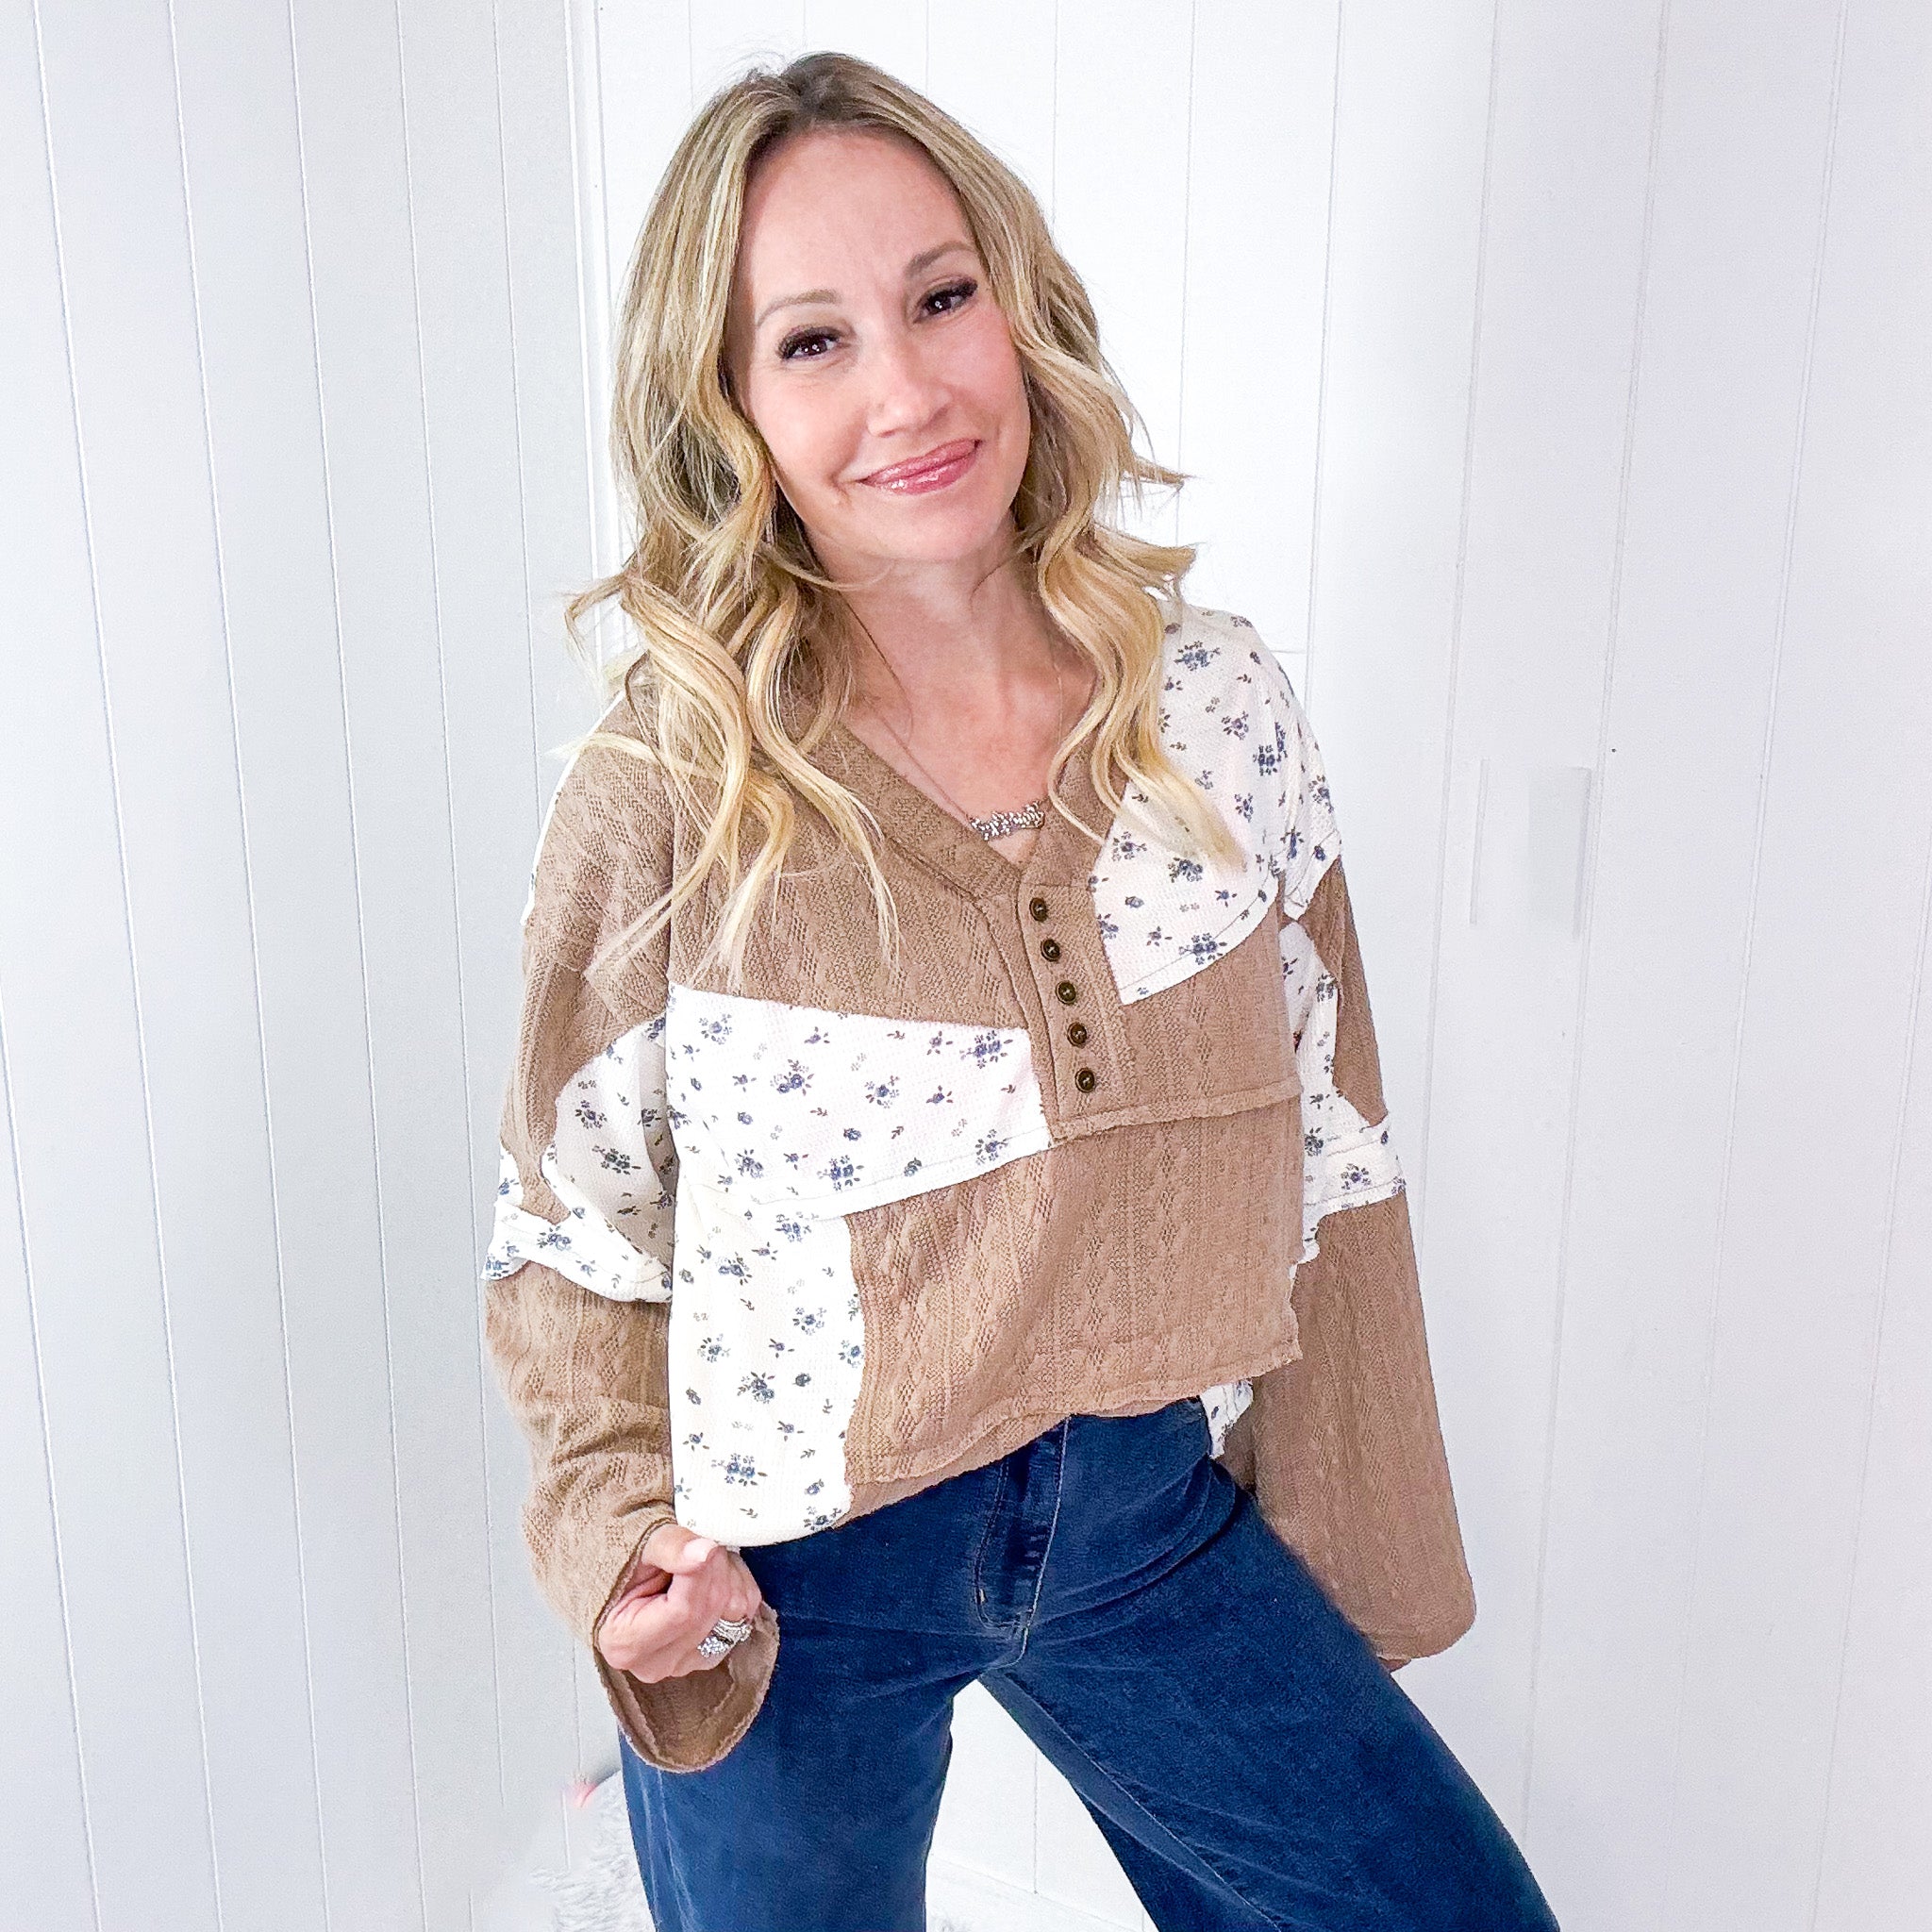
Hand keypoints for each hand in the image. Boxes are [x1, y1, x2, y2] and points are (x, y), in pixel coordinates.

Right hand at [595, 1521, 766, 1682]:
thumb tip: (704, 1552)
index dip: (701, 1571)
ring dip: (727, 1575)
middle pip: (711, 1611)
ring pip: (735, 1614)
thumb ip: (671, 1547)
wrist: (627, 1571)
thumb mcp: (641, 1544)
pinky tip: (712, 1577)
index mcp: (626, 1643)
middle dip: (714, 1567)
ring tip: (701, 1560)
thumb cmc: (626, 1560)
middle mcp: (655, 1663)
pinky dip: (736, 1587)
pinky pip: (745, 1616)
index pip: (684, 1611)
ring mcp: (685, 1662)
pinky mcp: (710, 1654)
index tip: (703, 1543)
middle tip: (699, 1543)